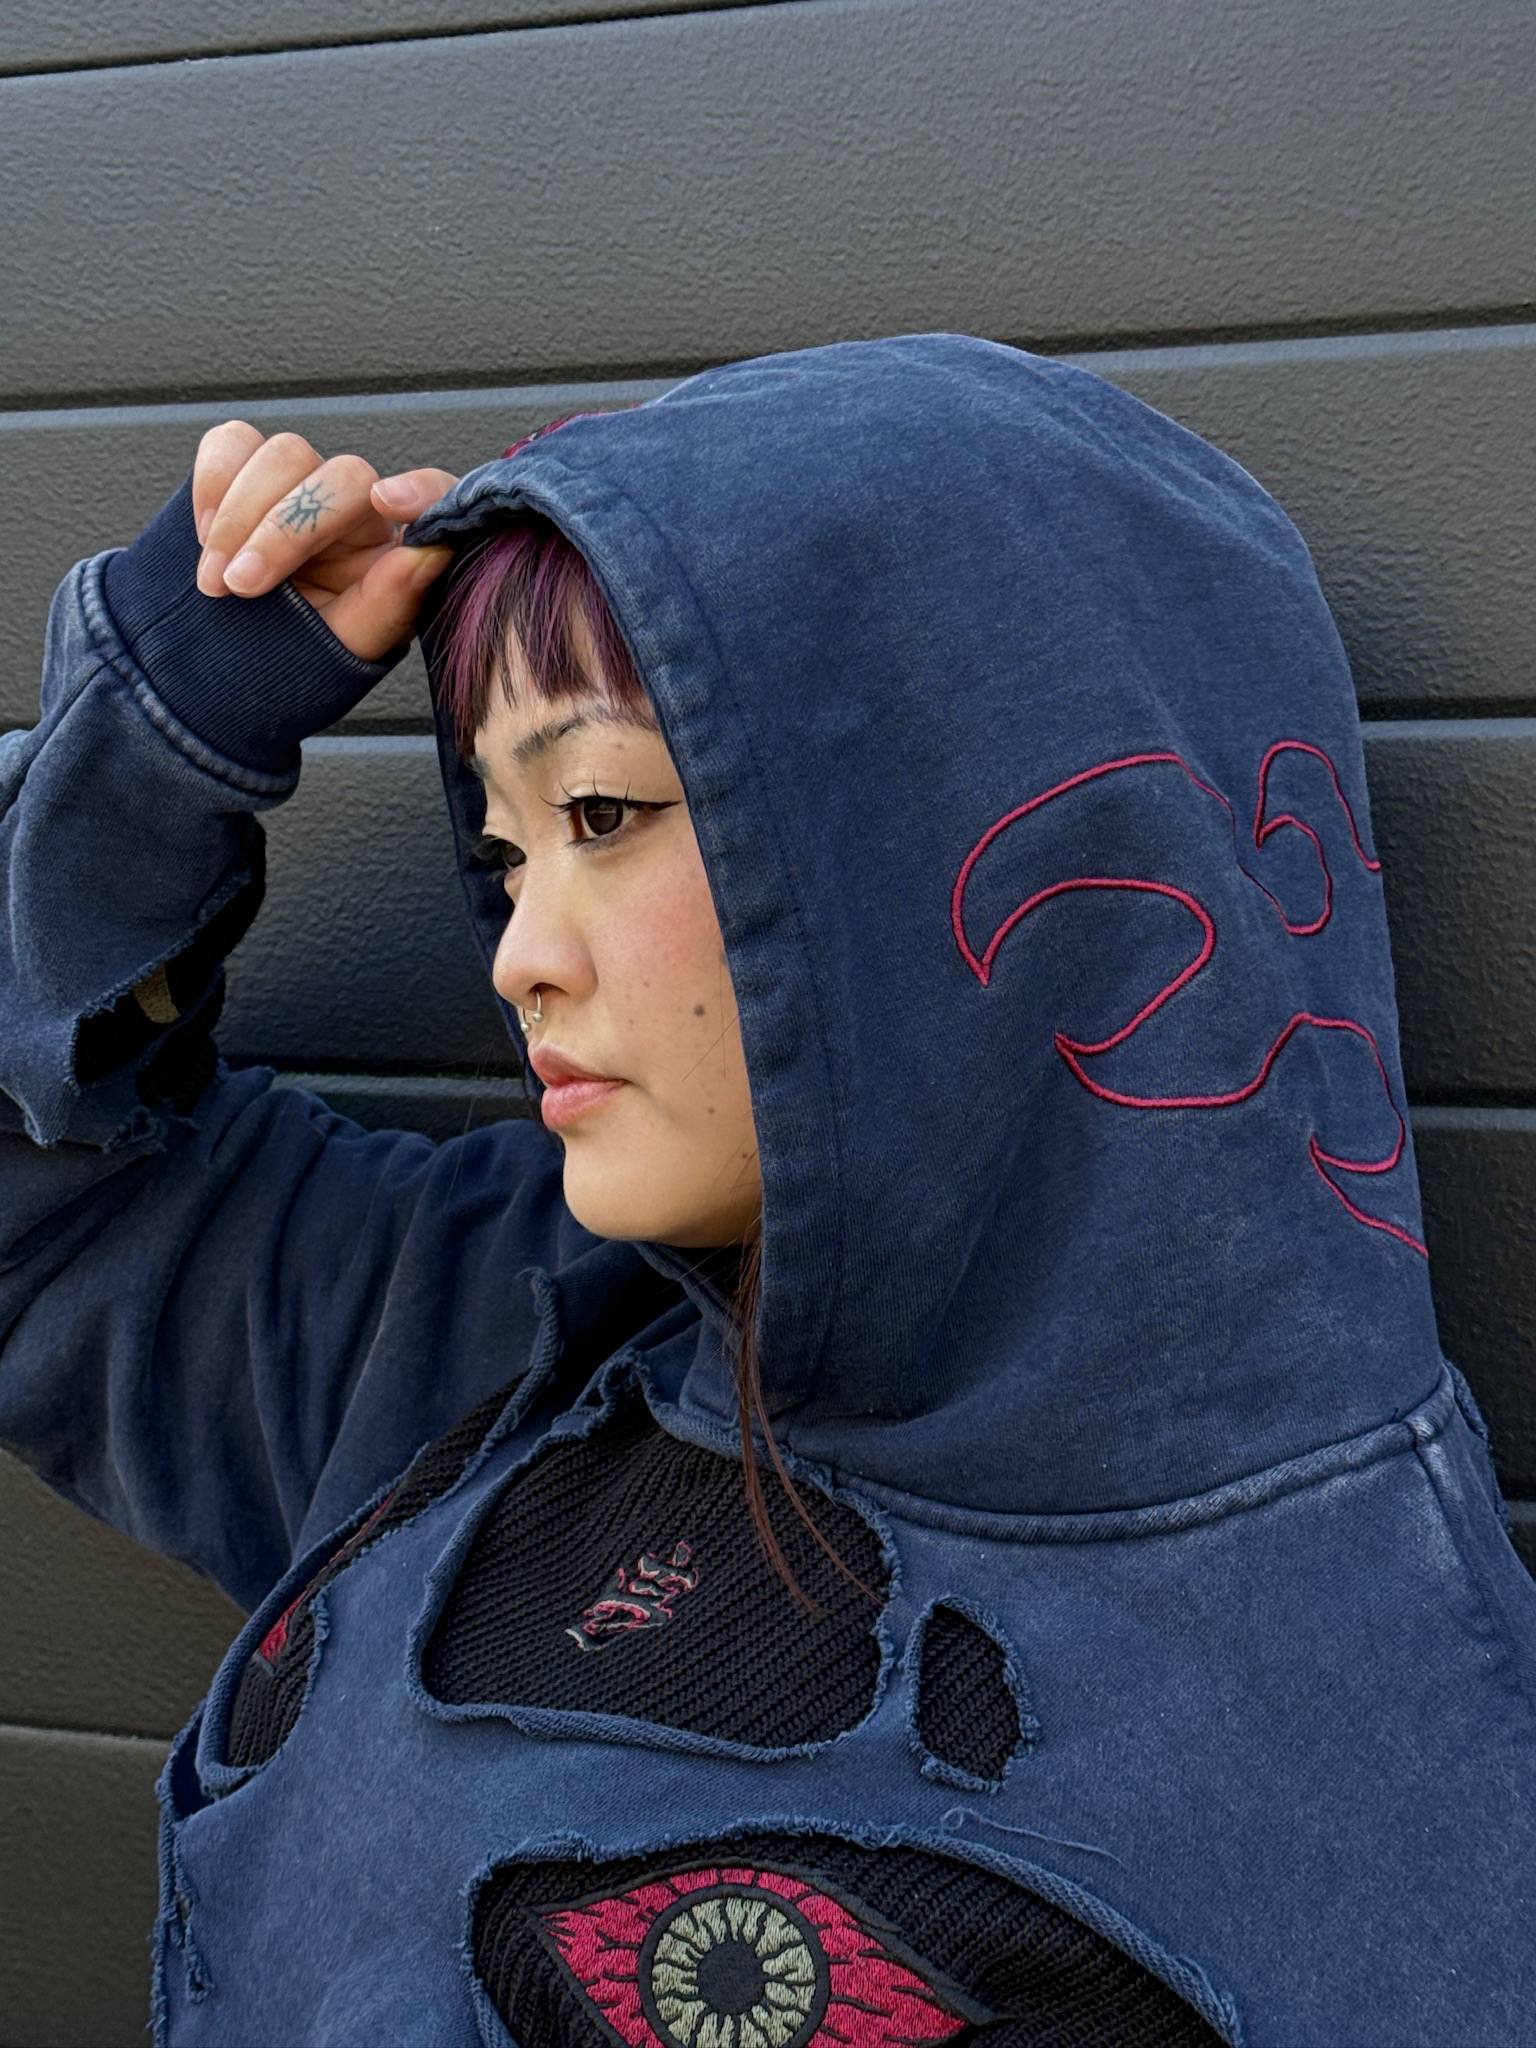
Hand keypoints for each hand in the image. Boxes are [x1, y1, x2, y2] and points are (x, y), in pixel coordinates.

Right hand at [192, 421, 458, 663]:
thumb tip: (429, 552)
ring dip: (239, 515)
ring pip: (285, 454)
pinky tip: (206, 539)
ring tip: (218, 580)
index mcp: (392, 551)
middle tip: (243, 586)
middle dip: (286, 528)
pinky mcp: (245, 469)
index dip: (420, 490)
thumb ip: (391, 602)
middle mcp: (353, 509)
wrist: (214, 671)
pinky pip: (232, 444)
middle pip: (343, 475)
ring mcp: (299, 485)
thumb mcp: (345, 649)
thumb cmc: (291, 663)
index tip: (388, 502)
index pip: (433, 497)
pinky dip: (212, 485)